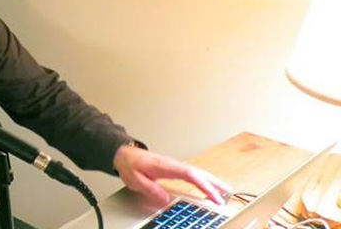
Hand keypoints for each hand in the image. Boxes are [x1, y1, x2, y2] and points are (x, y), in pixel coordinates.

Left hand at [114, 144, 232, 206]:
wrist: (124, 153)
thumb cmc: (129, 164)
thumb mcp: (135, 179)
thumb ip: (150, 189)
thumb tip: (165, 200)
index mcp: (166, 166)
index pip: (190, 175)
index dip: (204, 185)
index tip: (214, 195)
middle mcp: (173, 164)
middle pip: (199, 172)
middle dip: (215, 183)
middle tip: (229, 193)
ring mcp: (174, 166)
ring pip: (198, 172)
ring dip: (212, 180)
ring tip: (225, 190)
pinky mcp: (173, 168)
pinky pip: (193, 174)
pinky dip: (204, 179)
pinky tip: (209, 185)